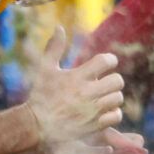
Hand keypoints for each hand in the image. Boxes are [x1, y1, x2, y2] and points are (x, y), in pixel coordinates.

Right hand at [25, 25, 124, 148]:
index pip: (105, 61)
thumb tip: (59, 27)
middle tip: (105, 82)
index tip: (106, 63)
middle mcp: (87, 93)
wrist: (36, 126)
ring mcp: (92, 111)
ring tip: (103, 96)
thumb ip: (54, 48)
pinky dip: (113, 113)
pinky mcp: (94, 126)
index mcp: (77, 77)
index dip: (110, 60)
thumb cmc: (40, 96)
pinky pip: (115, 116)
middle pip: (117, 80)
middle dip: (113, 79)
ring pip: (118, 98)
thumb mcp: (45, 69)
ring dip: (112, 96)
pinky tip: (104, 110)